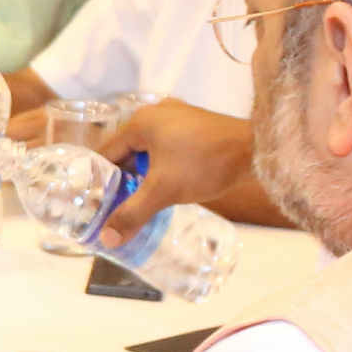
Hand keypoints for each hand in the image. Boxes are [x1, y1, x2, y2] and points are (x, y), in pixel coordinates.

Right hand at [98, 97, 251, 238]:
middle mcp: (155, 113)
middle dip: (123, 179)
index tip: (96, 203)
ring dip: (144, 173)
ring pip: (149, 150)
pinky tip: (167, 184)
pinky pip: (168, 146)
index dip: (99, 181)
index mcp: (140, 122)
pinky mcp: (195, 124)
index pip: (106, 153)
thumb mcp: (163, 191)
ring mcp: (178, 115)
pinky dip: (162, 165)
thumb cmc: (205, 164)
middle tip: (118, 206)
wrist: (256, 149)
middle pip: (127, 151)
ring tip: (142, 200)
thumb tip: (106, 239)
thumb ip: (132, 214)